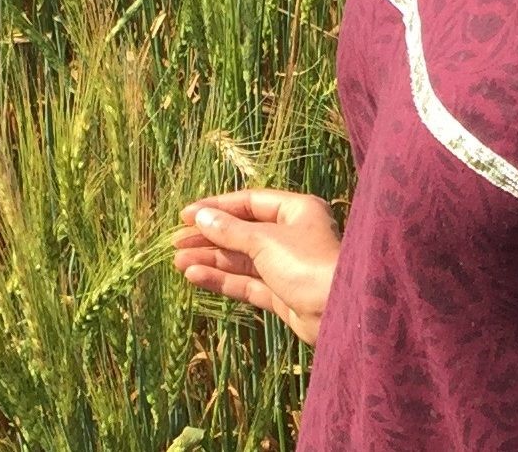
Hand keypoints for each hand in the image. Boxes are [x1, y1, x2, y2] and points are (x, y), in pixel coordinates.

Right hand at [172, 187, 342, 345]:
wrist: (340, 316)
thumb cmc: (307, 265)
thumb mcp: (264, 241)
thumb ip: (230, 230)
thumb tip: (201, 218)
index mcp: (296, 211)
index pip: (248, 202)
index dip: (216, 208)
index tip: (185, 216)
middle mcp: (292, 236)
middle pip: (242, 232)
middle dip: (209, 237)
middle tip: (176, 242)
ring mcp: (287, 268)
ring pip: (242, 259)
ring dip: (211, 260)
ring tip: (178, 261)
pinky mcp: (282, 295)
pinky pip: (247, 283)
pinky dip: (222, 279)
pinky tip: (195, 276)